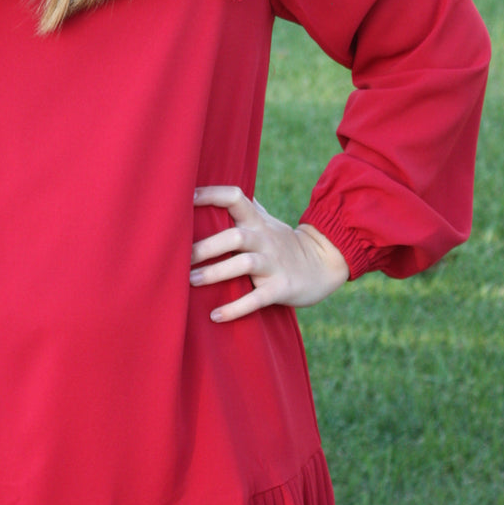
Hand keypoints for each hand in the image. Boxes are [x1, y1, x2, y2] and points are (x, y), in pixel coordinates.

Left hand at [190, 185, 348, 322]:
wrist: (323, 263)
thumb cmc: (282, 242)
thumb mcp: (265, 220)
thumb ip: (243, 207)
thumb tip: (215, 188)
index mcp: (257, 221)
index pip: (235, 198)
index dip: (211, 194)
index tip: (186, 197)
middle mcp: (264, 239)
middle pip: (235, 236)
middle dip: (206, 246)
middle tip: (180, 257)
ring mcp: (273, 263)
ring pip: (244, 265)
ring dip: (216, 273)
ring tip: (191, 281)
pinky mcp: (280, 288)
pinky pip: (257, 298)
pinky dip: (236, 308)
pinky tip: (215, 316)